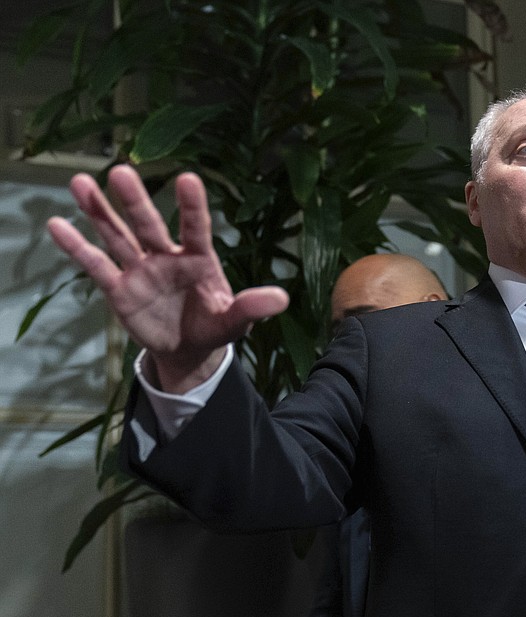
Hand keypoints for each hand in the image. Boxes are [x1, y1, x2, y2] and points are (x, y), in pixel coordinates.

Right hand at [46, 164, 288, 392]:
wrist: (189, 350)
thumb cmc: (215, 327)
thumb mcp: (236, 321)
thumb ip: (252, 307)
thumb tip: (282, 298)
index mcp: (200, 259)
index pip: (196, 227)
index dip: (191, 206)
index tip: (188, 178)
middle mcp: (167, 257)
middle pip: (149, 224)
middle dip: (136, 200)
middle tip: (121, 171)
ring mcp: (141, 269)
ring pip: (118, 235)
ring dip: (99, 211)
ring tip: (79, 182)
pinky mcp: (119, 289)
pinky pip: (96, 266)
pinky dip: (77, 248)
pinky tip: (57, 225)